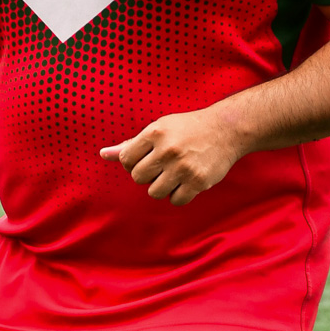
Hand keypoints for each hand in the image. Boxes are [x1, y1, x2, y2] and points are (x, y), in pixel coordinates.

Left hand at [101, 106, 244, 205]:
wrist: (226, 129)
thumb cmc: (187, 129)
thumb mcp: (158, 129)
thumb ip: (131, 145)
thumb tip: (103, 154)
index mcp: (155, 133)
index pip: (126, 160)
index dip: (133, 163)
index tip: (146, 159)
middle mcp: (168, 149)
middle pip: (138, 178)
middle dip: (147, 175)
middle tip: (162, 166)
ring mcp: (183, 167)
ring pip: (154, 192)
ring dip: (162, 187)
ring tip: (174, 174)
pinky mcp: (198, 181)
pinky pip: (176, 201)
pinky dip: (179, 195)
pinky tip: (186, 181)